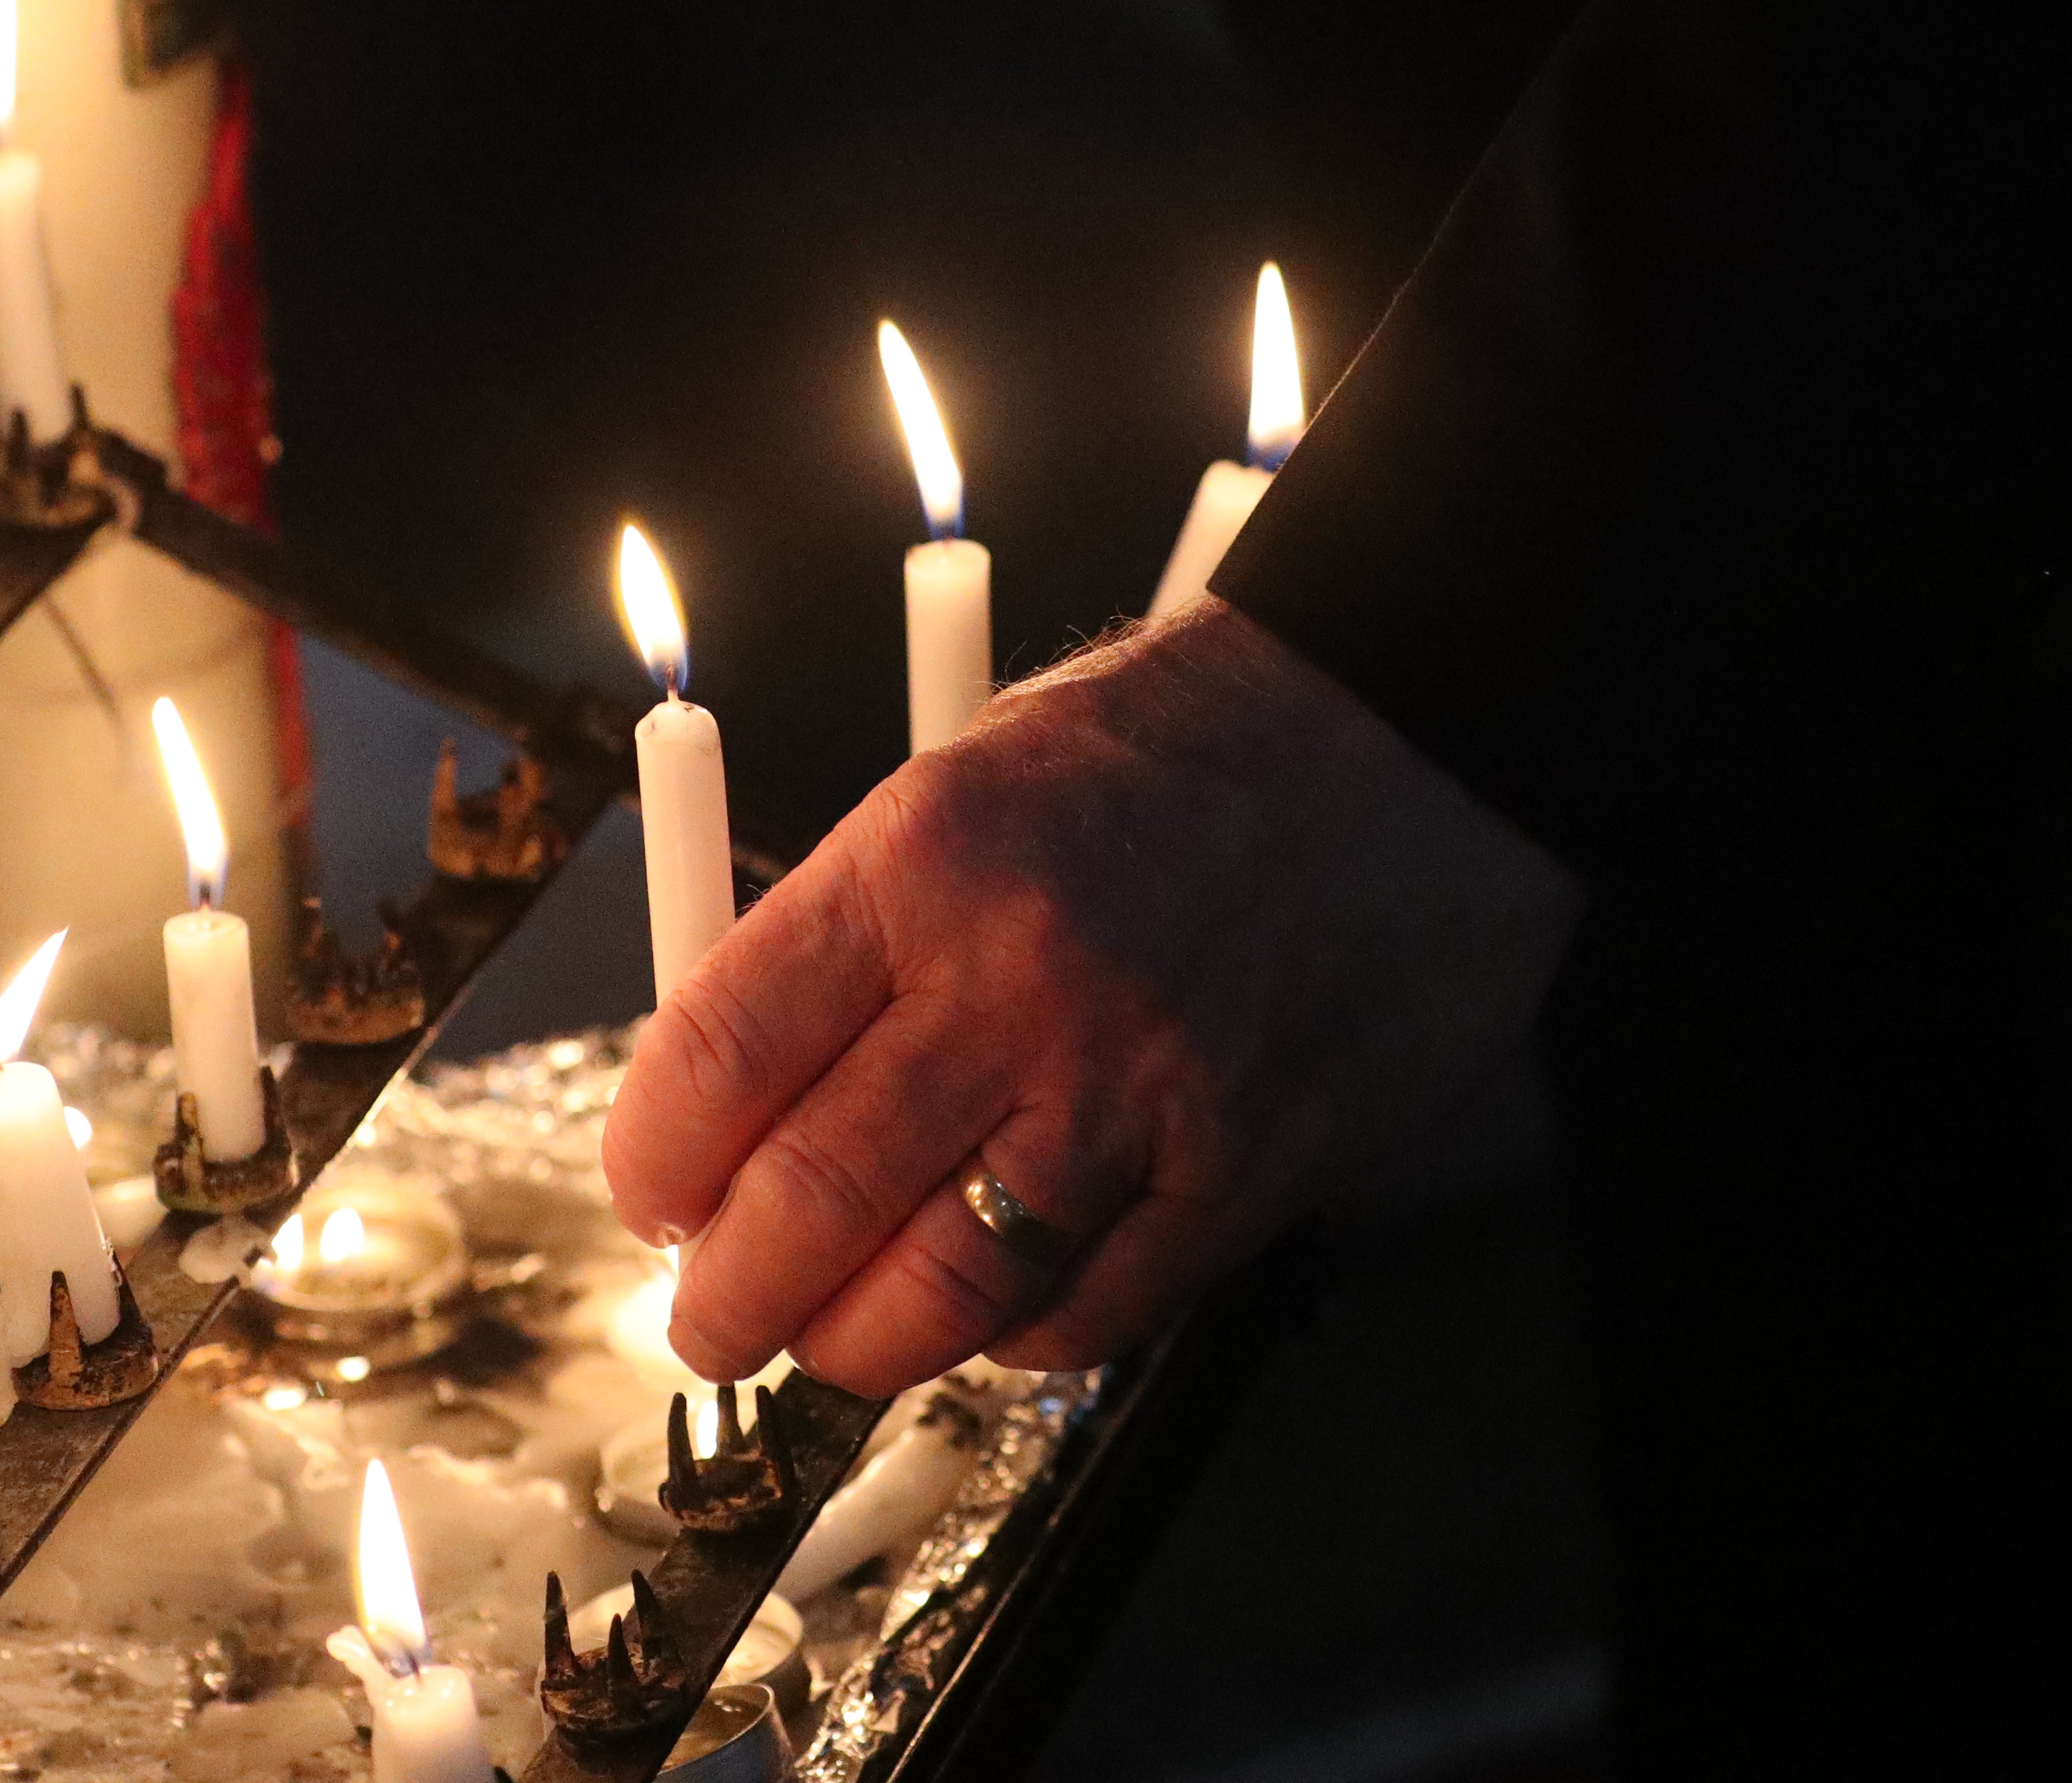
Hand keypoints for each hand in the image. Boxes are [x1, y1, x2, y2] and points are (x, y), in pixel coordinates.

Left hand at [604, 597, 1583, 1395]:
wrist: (1417, 725)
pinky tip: (991, 1313)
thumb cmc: (1188, 738)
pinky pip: (1090, 1311)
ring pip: (940, 1290)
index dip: (653, 1159)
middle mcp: (1017, 980)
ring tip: (827, 1341)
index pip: (716, 1056)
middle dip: (727, 1296)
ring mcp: (1137, 1088)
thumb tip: (746, 1079)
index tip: (654, 1191)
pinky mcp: (1243, 1167)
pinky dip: (1015, 1337)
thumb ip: (862, 925)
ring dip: (854, 1346)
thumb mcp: (976, 771)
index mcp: (924, 858)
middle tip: (709, 1316)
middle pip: (805, 1203)